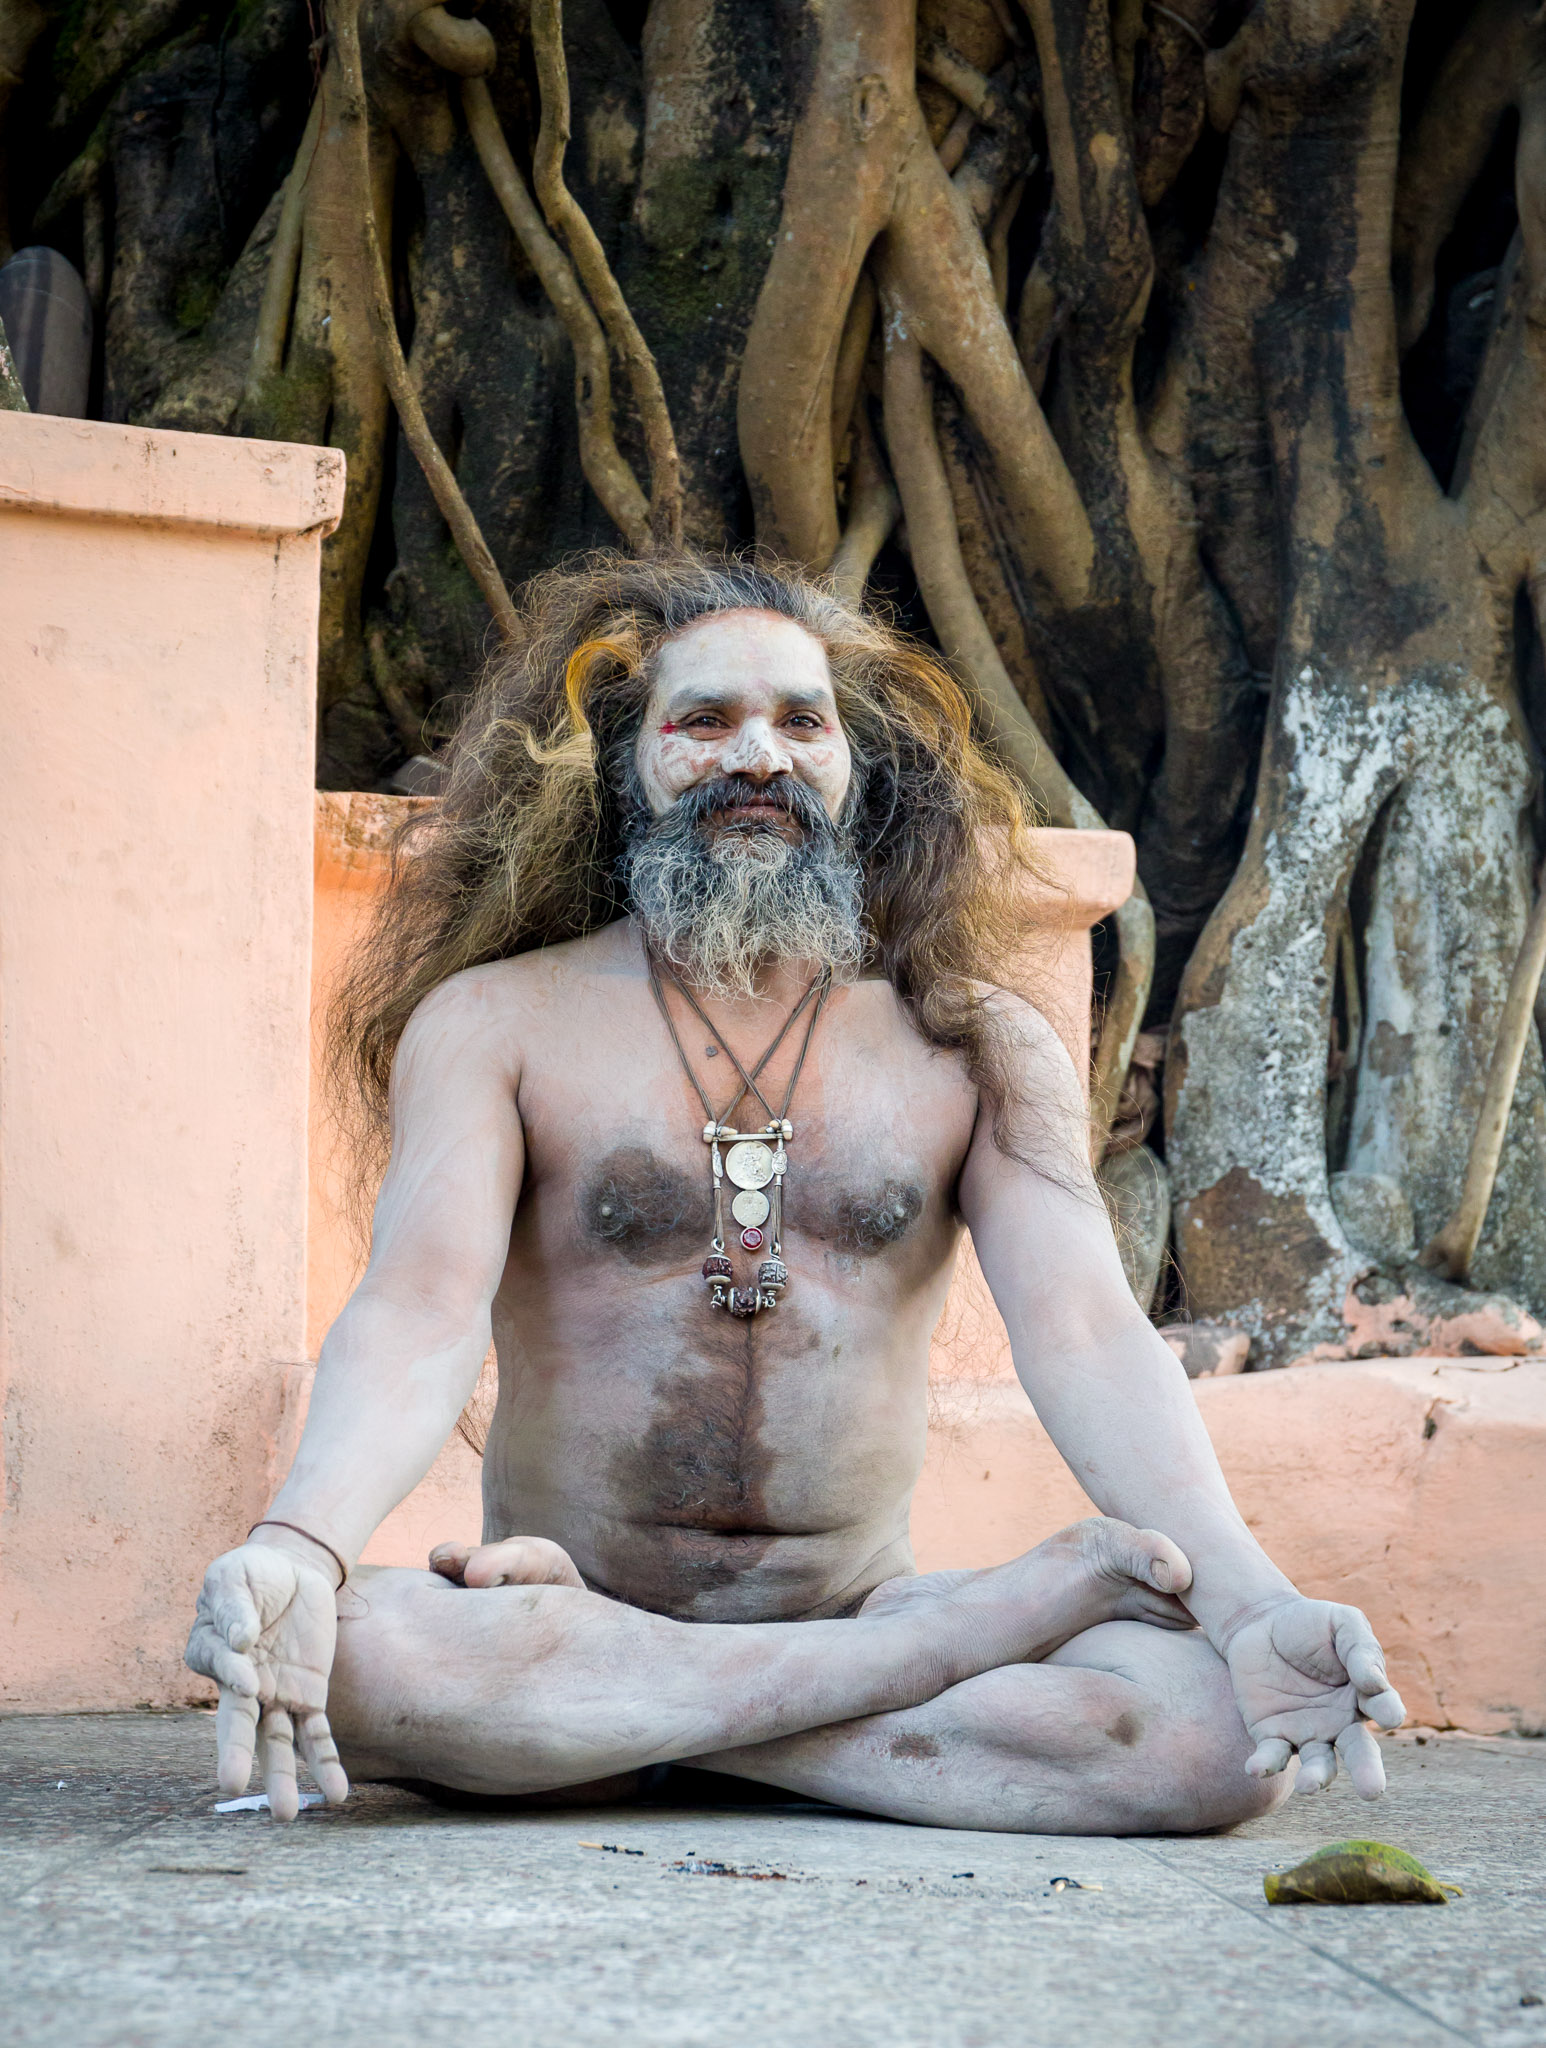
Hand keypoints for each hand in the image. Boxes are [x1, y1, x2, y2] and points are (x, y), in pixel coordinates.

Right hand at [185, 1543, 349, 1819]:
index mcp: (214, 1653)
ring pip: (278, 1743)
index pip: (221, 1667)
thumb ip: (235, 1604)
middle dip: (236, 1754)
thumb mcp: (236, 1575)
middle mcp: (242, 1686)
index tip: (247, 1677)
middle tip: (231, 1787)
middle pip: (239, 1724)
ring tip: (285, 1816)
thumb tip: (240, 1638)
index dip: (233, 1673)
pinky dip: (325, 1763)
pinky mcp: (309, 1696)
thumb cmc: (252, 1574)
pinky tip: (337, 1794)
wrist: (292, 1570)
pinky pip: (317, 1735)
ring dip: (282, 1778)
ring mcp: (276, 1696)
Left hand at [1222, 1595, 1405, 1798]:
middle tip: (1371, 1791)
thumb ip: (1360, 1649)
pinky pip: (1272, 1755)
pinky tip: (1255, 1768)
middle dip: (1367, 1773)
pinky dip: (1266, 1764)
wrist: (1261, 1623)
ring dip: (1315, 1778)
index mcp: (1365, 1697)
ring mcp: (1308, 1734)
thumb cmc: (1310, 1625)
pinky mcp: (1272, 1735)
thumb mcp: (1341, 1623)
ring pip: (1318, 1764)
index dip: (1387, 1710)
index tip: (1388, 1713)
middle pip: (1359, 1753)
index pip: (1383, 1707)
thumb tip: (1374, 1682)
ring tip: (1309, 1787)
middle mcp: (1341, 1725)